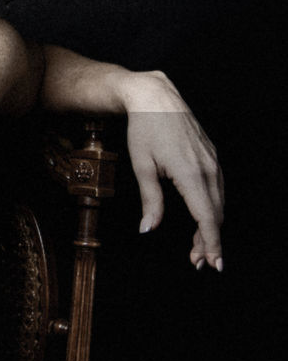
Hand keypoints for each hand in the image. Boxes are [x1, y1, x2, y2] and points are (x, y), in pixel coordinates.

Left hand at [123, 72, 223, 269]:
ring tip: (198, 246)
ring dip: (211, 226)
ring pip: (218, 202)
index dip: (210, 243)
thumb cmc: (144, 129)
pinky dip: (212, 207)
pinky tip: (202, 218)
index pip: (206, 217)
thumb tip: (148, 229)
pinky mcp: (211, 156)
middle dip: (209, 241)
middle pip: (215, 214)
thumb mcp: (142, 167)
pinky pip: (217, 188)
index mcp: (190, 173)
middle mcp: (207, 167)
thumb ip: (150, 201)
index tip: (212, 263)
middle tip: (198, 261)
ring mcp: (212, 160)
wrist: (155, 97)